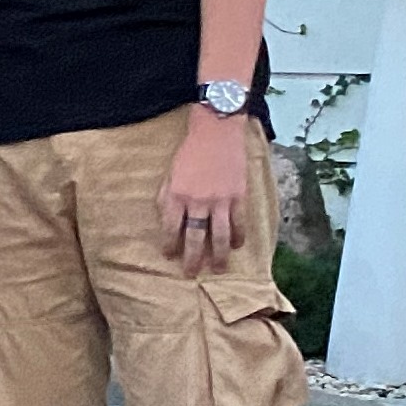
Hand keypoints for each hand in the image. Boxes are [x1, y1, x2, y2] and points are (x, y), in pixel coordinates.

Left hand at [161, 111, 250, 274]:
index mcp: (176, 195)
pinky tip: (237, 246)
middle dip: (192, 258)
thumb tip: (165, 219)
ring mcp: (220, 200)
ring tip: (218, 269)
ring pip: (220, 235)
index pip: (170, 228)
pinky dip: (239, 236)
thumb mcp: (170, 174)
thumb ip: (167, 197)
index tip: (170, 256)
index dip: (169, 244)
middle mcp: (197, 201)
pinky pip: (240, 223)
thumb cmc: (189, 153)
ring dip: (219, 255)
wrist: (216, 132)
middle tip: (191, 273)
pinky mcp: (239, 196)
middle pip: (195, 237)